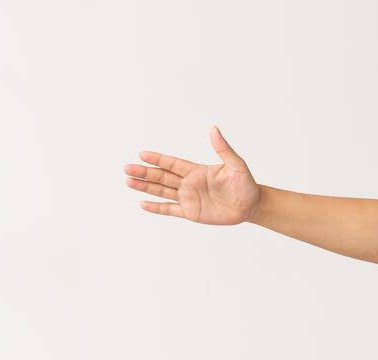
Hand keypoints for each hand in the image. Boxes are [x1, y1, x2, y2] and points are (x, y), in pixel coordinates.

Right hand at [125, 125, 259, 224]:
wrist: (250, 206)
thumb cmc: (245, 184)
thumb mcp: (236, 165)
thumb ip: (223, 149)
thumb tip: (214, 129)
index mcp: (197, 170)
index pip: (172, 163)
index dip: (158, 159)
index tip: (142, 154)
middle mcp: (189, 183)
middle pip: (162, 176)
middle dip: (145, 173)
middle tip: (127, 168)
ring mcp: (188, 198)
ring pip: (162, 191)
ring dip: (145, 187)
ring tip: (128, 182)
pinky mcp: (191, 213)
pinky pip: (170, 210)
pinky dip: (156, 208)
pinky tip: (143, 204)